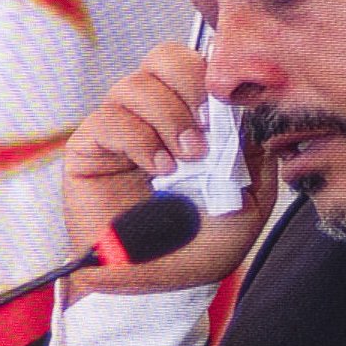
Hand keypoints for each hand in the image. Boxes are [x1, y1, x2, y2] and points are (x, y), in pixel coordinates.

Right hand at [63, 41, 277, 298]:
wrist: (157, 287)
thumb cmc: (200, 246)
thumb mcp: (250, 200)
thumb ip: (256, 153)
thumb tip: (251, 108)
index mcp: (193, 117)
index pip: (200, 64)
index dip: (218, 77)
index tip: (234, 113)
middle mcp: (155, 115)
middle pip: (166, 57)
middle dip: (192, 86)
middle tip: (207, 131)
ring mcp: (121, 129)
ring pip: (136, 84)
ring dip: (168, 117)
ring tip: (185, 159)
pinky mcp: (90, 149)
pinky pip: (110, 119)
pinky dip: (139, 139)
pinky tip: (158, 169)